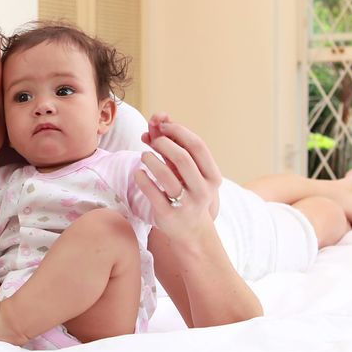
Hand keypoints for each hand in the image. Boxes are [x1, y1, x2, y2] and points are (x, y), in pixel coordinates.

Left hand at [135, 113, 222, 237]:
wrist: (192, 231)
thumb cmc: (188, 191)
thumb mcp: (187, 171)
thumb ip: (174, 146)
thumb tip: (157, 119)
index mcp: (212, 176)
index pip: (198, 146)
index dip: (178, 131)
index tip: (162, 124)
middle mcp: (202, 190)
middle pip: (182, 158)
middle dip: (163, 144)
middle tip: (152, 140)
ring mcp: (186, 204)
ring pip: (166, 176)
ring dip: (151, 160)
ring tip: (144, 156)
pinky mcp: (168, 216)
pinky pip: (152, 192)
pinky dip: (142, 179)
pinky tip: (138, 173)